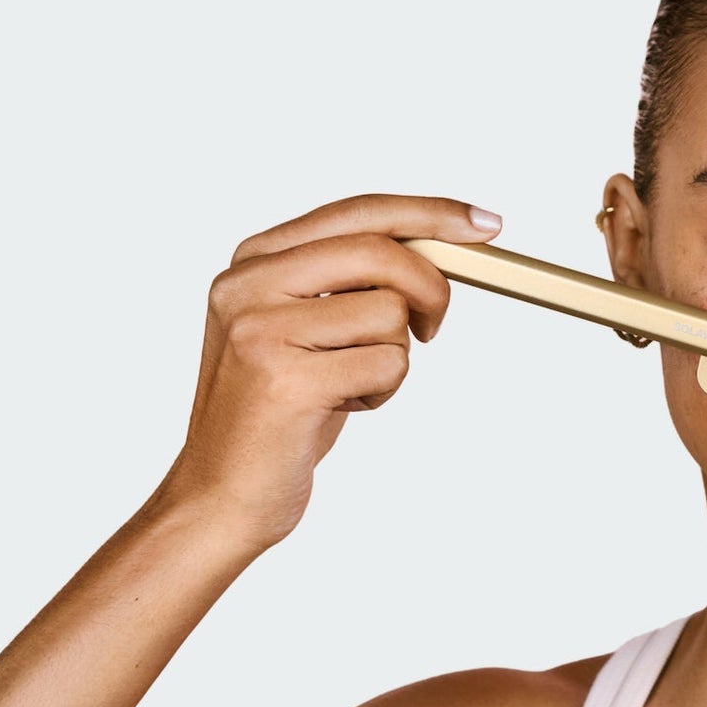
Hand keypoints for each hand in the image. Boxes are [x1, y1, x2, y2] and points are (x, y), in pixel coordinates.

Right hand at [149, 193, 500, 552]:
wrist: (221, 494)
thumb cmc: (279, 413)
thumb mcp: (304, 327)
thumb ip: (350, 280)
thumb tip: (442, 244)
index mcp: (253, 261)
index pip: (357, 212)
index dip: (430, 213)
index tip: (485, 223)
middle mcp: (249, 284)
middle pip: (381, 252)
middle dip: (430, 290)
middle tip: (432, 328)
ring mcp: (262, 330)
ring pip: (390, 312)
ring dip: (393, 357)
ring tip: (351, 384)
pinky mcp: (286, 379)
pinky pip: (387, 364)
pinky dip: (383, 391)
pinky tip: (343, 408)